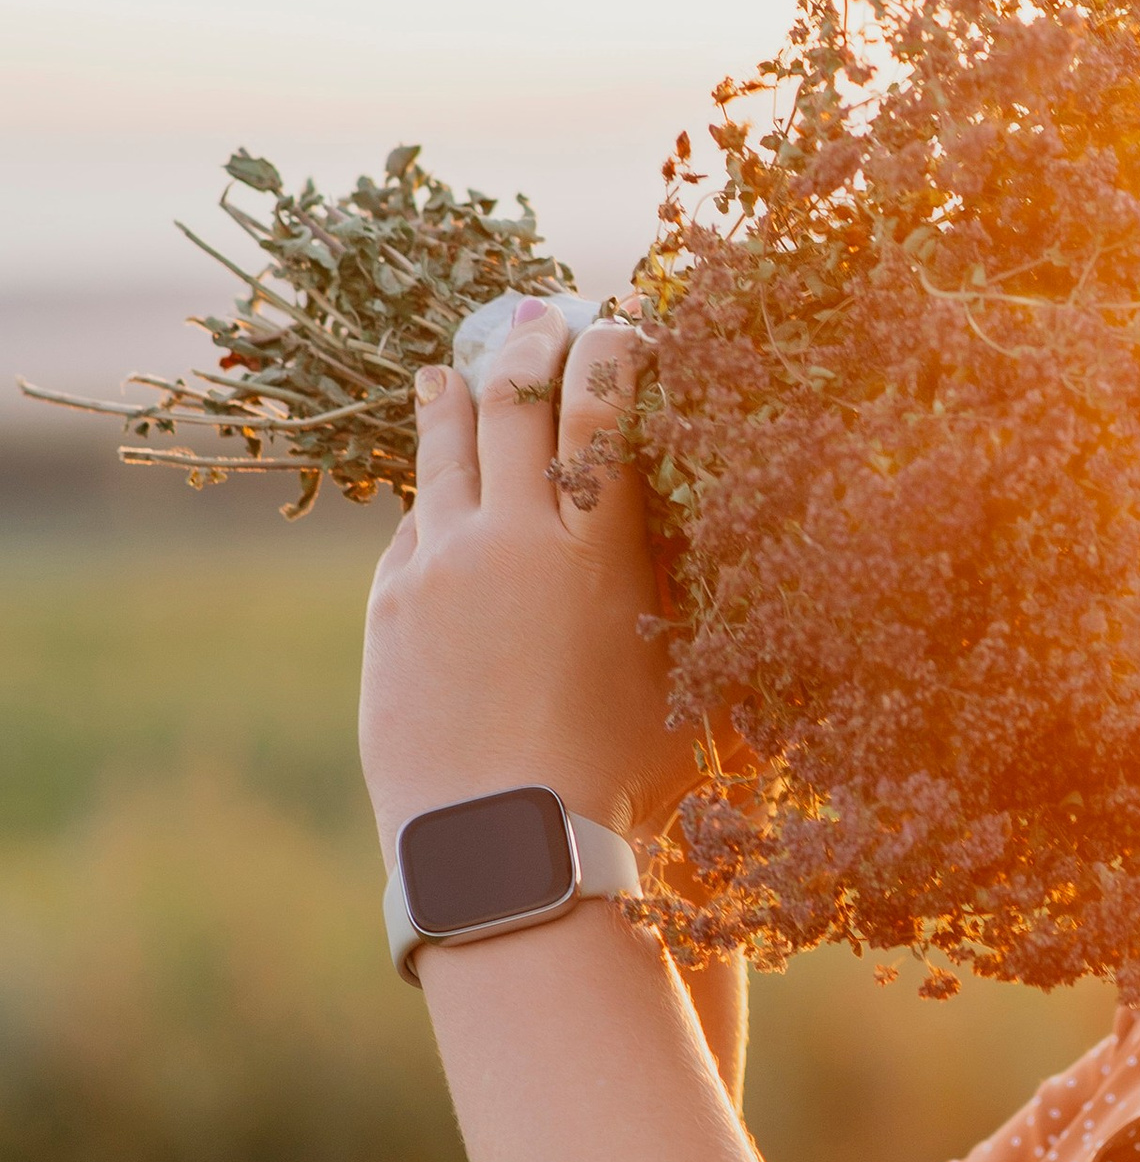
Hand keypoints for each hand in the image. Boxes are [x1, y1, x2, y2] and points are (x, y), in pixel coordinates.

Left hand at [360, 304, 699, 864]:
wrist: (504, 847)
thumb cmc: (622, 784)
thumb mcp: (685, 686)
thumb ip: (690, 603)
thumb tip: (724, 554)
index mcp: (598, 548)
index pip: (604, 410)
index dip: (615, 353)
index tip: (625, 322)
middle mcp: (513, 536)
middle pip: (516, 403)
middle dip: (533, 347)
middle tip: (542, 315)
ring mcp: (440, 566)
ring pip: (444, 449)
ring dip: (456, 396)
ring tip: (452, 368)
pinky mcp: (392, 606)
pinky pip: (413, 527)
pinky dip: (429, 493)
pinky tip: (432, 486)